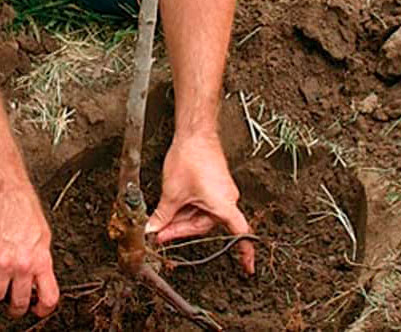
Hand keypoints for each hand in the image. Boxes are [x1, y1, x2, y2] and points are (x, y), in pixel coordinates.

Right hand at [0, 180, 58, 317]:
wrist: (3, 191)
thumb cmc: (24, 207)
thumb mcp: (43, 234)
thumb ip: (41, 259)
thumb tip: (39, 276)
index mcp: (40, 259)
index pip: (48, 297)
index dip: (44, 309)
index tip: (39, 309)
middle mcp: (21, 265)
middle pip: (19, 302)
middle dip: (18, 305)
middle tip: (15, 301)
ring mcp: (0, 263)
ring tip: (0, 280)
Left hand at [146, 132, 254, 272]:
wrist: (195, 133)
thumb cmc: (191, 158)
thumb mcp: (172, 193)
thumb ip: (163, 216)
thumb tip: (153, 230)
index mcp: (223, 205)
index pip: (239, 235)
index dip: (244, 252)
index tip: (247, 268)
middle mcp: (227, 200)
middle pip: (204, 226)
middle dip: (181, 230)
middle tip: (159, 234)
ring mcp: (221, 192)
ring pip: (200, 215)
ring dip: (181, 218)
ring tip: (160, 219)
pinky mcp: (214, 185)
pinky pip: (200, 204)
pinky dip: (186, 207)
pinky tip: (170, 207)